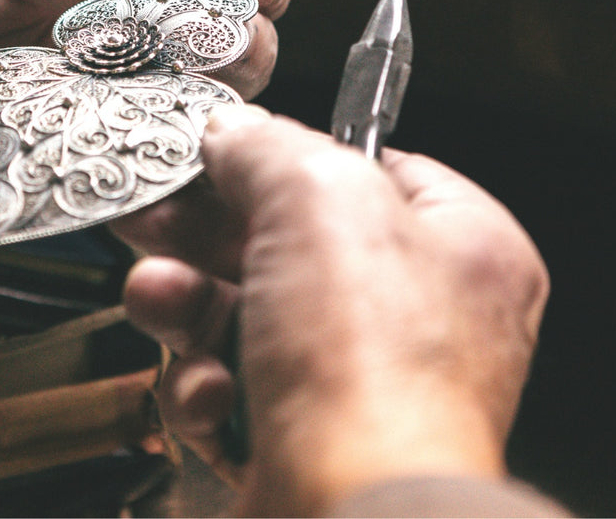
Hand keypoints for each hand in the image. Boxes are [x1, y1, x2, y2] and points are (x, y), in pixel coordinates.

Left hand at [0, 0, 290, 206]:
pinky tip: (176, 166)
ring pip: (172, 129)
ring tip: (219, 110)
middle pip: (202, 63)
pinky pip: (113, 184)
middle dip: (236, 53)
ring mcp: (74, 120)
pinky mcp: (45, 176)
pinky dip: (151, 181)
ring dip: (206, 121)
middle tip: (232, 52)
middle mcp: (94, 57)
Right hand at [115, 105, 548, 514]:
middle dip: (209, 232)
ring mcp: (357, 387)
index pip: (373, 171)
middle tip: (155, 211)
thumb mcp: (317, 199)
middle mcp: (416, 321)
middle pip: (291, 246)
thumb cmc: (372, 369)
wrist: (349, 514)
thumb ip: (270, 148)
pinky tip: (213, 394)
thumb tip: (234, 134)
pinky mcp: (301, 442)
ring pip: (249, 320)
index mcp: (459, 248)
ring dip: (190, 306)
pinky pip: (235, 391)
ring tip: (160, 295)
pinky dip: (208, 389)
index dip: (291, 154)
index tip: (222, 150)